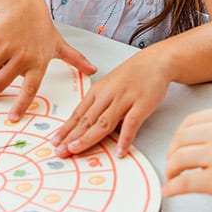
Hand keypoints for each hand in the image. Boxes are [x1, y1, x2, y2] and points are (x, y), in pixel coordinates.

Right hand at [0, 0, 95, 119]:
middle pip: (2, 83)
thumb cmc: (41, 28)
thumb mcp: (58, 45)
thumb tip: (93, 70)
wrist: (25, 4)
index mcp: (38, 62)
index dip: (21, 104)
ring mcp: (6, 46)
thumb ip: (74, 59)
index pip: (30, 89)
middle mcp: (22, 56)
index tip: (12, 118)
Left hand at [52, 51, 169, 157]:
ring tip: (76, 151)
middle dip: (71, 137)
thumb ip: (100, 104)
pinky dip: (125, 139)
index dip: (66, 129)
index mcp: (98, 90)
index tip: (55, 141)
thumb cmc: (134, 74)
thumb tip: (89, 125)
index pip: (78, 113)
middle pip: (87, 119)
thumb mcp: (110, 85)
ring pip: (103, 122)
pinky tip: (119, 151)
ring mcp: (125, 100)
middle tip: (60, 151)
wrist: (156, 60)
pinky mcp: (142, 104)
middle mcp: (108, 95)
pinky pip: (132, 124)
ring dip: (88, 138)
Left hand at [162, 107, 211, 211]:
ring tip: (172, 179)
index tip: (177, 148)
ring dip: (170, 171)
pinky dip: (172, 188)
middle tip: (172, 166)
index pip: (190, 122)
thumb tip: (203, 142)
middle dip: (172, 153)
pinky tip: (170, 192)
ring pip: (178, 159)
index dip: (179, 137)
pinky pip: (184, 182)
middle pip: (180, 139)